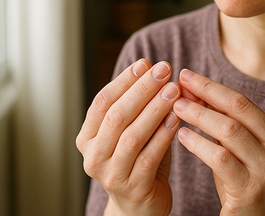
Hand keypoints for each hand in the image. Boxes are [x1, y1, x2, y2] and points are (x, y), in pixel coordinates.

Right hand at [76, 60, 181, 215]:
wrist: (141, 208)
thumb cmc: (139, 162)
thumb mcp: (132, 132)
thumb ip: (139, 107)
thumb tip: (155, 69)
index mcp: (87, 138)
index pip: (102, 102)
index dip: (124, 81)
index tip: (146, 63)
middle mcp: (93, 157)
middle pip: (116, 116)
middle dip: (142, 89)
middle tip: (164, 69)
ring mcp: (111, 175)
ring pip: (132, 136)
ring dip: (155, 109)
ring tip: (174, 90)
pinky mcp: (134, 189)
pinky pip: (149, 157)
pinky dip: (163, 135)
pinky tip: (177, 118)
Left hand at [173, 69, 264, 215]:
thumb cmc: (243, 186)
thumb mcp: (237, 153)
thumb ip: (221, 125)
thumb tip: (193, 90)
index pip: (243, 103)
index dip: (214, 87)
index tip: (188, 75)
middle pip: (239, 110)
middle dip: (207, 93)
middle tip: (178, 83)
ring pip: (230, 131)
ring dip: (200, 115)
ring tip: (176, 106)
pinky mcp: (250, 191)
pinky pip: (221, 159)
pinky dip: (199, 144)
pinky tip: (182, 136)